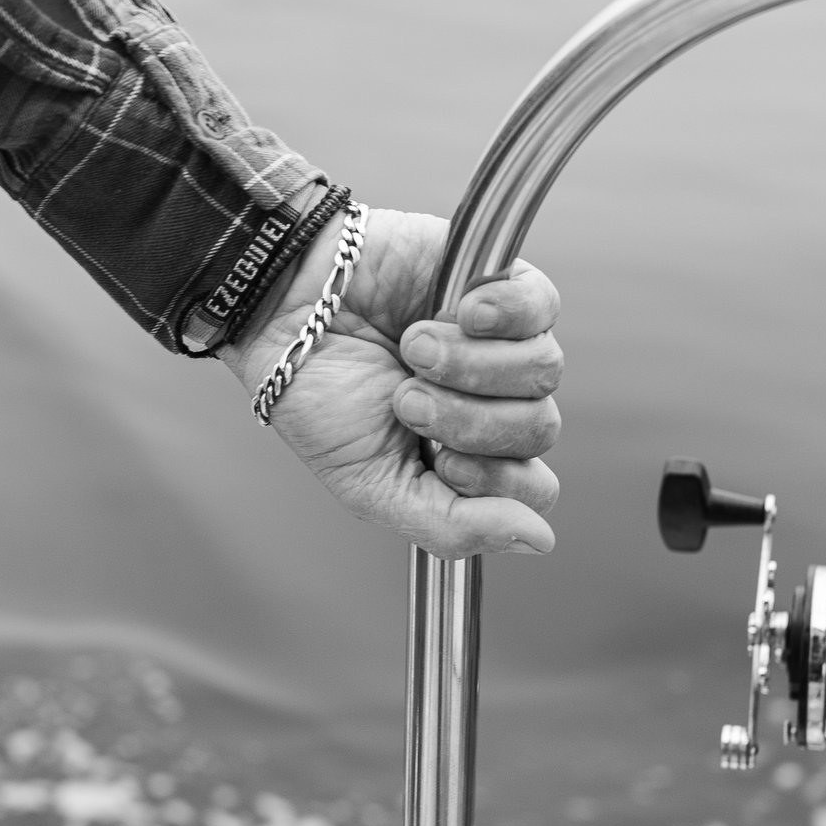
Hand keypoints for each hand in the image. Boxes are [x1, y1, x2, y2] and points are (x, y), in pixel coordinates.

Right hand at [221, 207, 561, 558]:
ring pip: (544, 371)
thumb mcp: (371, 486)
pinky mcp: (497, 285)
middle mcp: (490, 400)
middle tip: (407, 400)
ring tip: (414, 349)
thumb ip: (453, 526)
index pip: (534, 489)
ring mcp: (498, 342)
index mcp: (466, 455)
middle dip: (467, 420)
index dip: (494, 480)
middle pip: (540, 429)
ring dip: (469, 366)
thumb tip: (538, 541)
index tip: (439, 462)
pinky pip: (541, 307)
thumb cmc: (316, 392)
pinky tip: (458, 312)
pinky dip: (502, 314)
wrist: (281, 309)